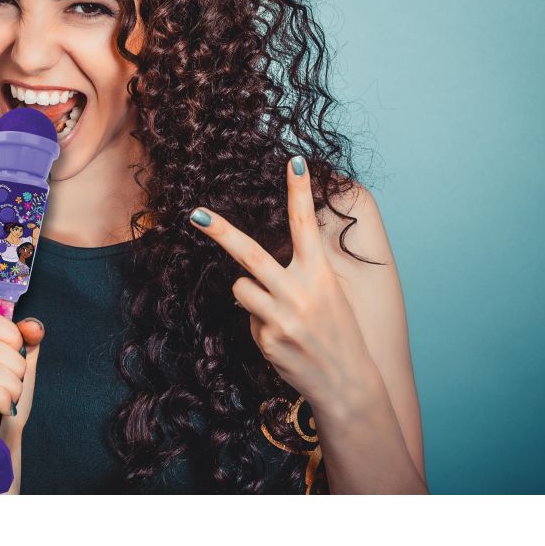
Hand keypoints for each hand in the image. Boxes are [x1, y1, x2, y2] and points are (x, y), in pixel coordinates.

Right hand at [0, 308, 44, 436]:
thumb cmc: (0, 400)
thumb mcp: (15, 362)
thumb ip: (25, 338)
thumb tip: (34, 326)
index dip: (8, 333)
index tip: (18, 350)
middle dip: (14, 365)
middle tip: (18, 381)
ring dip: (11, 384)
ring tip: (13, 396)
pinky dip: (1, 398)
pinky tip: (4, 407)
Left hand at [189, 157, 374, 411]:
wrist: (348, 385)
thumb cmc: (339, 333)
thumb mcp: (331, 294)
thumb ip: (304, 272)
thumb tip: (265, 259)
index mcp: (320, 275)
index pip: (306, 225)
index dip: (299, 191)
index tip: (294, 160)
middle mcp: (300, 293)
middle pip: (250, 253)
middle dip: (220, 231)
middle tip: (195, 214)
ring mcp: (282, 318)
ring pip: (240, 287)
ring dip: (250, 294)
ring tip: (279, 314)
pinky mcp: (268, 340)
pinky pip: (249, 319)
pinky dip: (261, 324)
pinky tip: (284, 340)